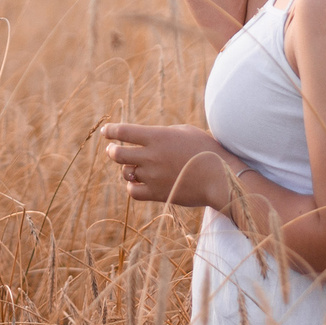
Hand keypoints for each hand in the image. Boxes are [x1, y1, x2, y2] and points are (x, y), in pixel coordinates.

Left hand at [100, 122, 239, 208]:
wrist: (219, 177)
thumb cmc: (206, 150)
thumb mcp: (184, 131)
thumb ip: (162, 133)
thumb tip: (145, 138)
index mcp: (157, 137)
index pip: (123, 132)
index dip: (111, 131)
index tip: (106, 131)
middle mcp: (151, 156)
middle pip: (117, 154)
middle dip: (112, 150)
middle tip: (112, 149)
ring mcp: (153, 176)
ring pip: (126, 172)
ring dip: (127, 169)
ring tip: (134, 167)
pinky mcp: (157, 193)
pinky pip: (133, 191)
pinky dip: (132, 187)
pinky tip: (137, 182)